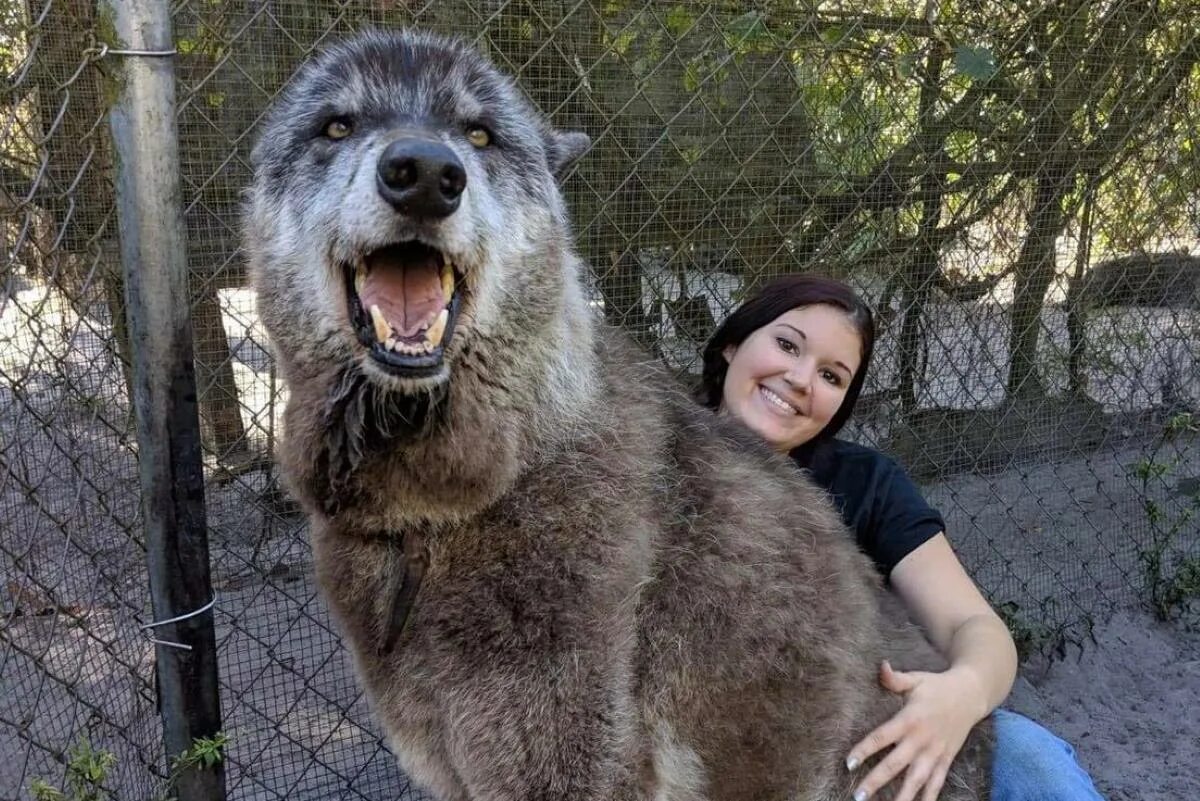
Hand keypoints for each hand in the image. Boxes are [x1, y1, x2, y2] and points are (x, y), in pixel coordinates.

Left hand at [845, 661, 986, 800]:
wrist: (971, 695)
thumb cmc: (937, 686)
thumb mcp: (916, 678)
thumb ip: (895, 678)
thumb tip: (880, 666)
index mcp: (910, 719)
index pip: (882, 737)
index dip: (865, 750)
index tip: (849, 763)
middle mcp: (922, 739)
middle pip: (896, 764)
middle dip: (876, 781)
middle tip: (859, 796)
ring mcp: (935, 752)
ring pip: (916, 780)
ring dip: (901, 796)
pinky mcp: (946, 759)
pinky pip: (937, 783)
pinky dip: (928, 798)